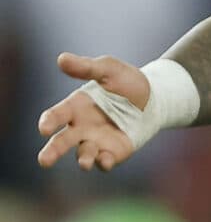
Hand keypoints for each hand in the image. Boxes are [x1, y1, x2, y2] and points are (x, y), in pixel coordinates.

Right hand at [36, 53, 145, 171]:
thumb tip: (61, 59)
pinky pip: (105, 160)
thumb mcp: (109, 69)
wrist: (154, 97)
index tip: (44, 128)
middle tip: (44, 161)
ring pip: (83, 154)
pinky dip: (104, 162)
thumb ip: (86, 68)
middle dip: (52, 151)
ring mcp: (96, 141)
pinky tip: (105, 161)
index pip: (55, 115)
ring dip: (82, 159)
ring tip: (84, 163)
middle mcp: (81, 127)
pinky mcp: (113, 152)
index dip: (48, 122)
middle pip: (62, 141)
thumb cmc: (126, 82)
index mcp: (75, 107)